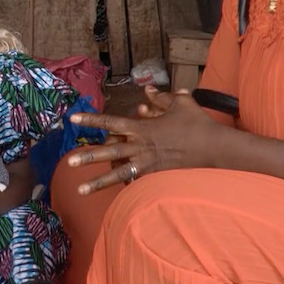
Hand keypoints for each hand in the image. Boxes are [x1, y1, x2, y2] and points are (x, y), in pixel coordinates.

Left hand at [69, 86, 227, 194]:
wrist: (215, 148)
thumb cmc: (197, 123)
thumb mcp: (180, 103)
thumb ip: (161, 98)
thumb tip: (148, 91)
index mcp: (142, 127)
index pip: (111, 122)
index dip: (91, 120)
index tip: (73, 119)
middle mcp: (141, 146)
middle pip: (109, 151)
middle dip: (88, 156)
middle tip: (68, 162)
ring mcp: (148, 164)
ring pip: (118, 174)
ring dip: (98, 182)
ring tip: (80, 190)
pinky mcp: (156, 176)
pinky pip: (135, 182)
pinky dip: (123, 186)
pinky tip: (111, 193)